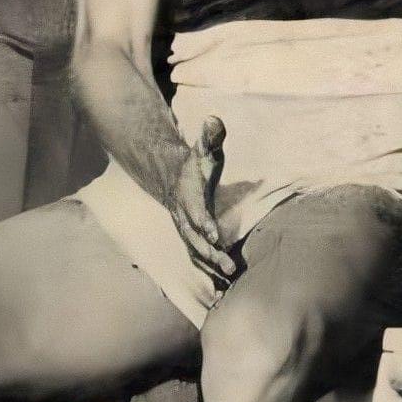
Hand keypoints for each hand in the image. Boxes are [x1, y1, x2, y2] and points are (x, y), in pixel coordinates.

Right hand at [165, 117, 242, 282]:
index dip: (204, 223)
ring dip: (212, 265)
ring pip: (197, 250)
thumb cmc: (195, 163)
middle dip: (211, 252)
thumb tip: (214, 120)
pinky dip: (210, 268)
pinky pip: (199, 255)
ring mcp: (186, 229)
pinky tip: (225, 282)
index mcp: (188, 196)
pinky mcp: (191, 237)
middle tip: (228, 264)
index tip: (215, 235)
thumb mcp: (204, 148)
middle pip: (196, 238)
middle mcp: (184, 217)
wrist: (171, 176)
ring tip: (230, 277)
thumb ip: (210, 136)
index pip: (195, 212)